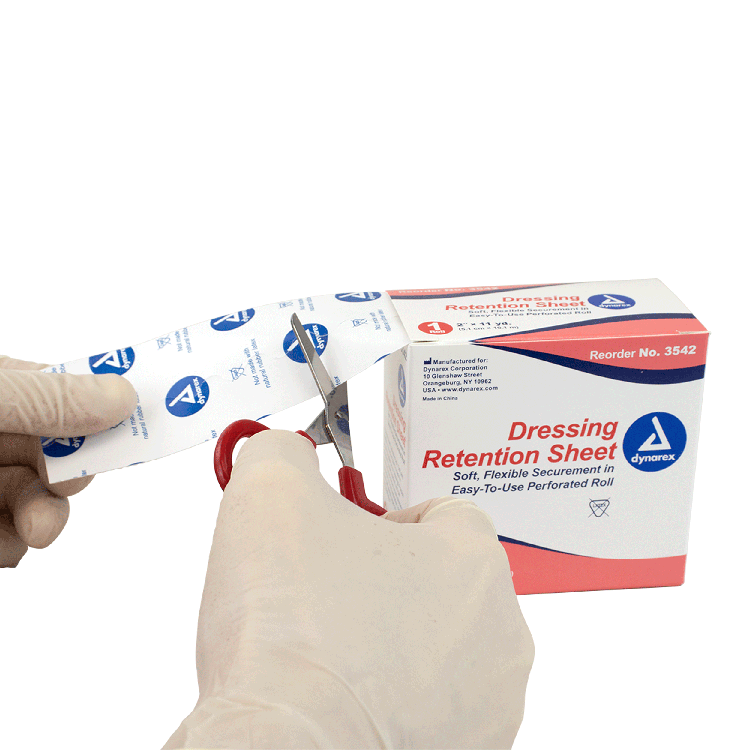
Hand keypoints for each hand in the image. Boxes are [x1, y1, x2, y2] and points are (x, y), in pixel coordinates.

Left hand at [0, 355, 137, 566]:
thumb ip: (46, 397)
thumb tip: (123, 397)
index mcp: (2, 387)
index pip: (68, 390)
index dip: (107, 405)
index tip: (148, 420)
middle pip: (63, 451)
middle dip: (74, 472)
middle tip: (68, 480)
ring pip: (41, 500)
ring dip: (47, 516)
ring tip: (36, 528)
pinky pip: (11, 540)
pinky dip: (12, 544)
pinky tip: (2, 540)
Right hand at [164, 430, 533, 748]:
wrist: (278, 746)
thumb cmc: (290, 630)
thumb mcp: (268, 492)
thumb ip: (282, 452)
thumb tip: (283, 452)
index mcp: (472, 560)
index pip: (444, 513)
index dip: (387, 519)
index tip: (347, 538)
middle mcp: (500, 634)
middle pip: (448, 580)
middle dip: (392, 578)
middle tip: (332, 592)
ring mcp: (489, 705)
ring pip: (446, 646)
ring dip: (399, 638)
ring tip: (335, 646)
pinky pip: (436, 705)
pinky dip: (399, 696)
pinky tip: (345, 694)